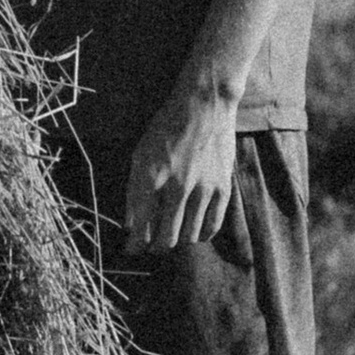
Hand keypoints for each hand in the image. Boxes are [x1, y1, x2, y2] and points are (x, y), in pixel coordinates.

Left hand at [123, 78, 240, 253]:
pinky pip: (213, 225)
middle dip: (156, 247)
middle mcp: (177, 185)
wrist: (205, 104)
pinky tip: (195, 233)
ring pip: (189, 235)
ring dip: (178, 241)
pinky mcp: (223, 187)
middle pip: (166, 237)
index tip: (132, 250)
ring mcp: (203, 188)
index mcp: (151, 175)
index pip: (141, 225)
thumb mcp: (141, 154)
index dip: (135, 244)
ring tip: (172, 236)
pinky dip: (202, 235)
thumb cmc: (167, 127)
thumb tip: (131, 226)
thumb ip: (135, 191)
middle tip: (152, 246)